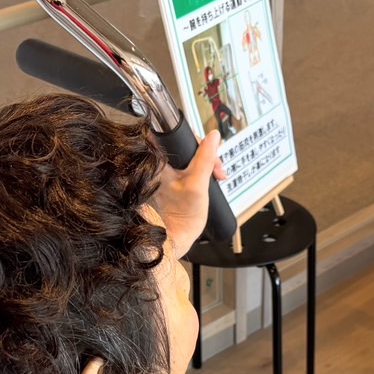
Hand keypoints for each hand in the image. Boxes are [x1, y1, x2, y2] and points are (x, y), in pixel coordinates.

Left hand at [154, 131, 225, 257]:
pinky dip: (197, 172)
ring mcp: (162, 174)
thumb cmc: (180, 218)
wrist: (174, 240)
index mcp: (157, 161)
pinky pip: (184, 169)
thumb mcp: (198, 184)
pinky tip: (208, 180)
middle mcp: (156, 165)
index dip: (194, 138)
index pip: (173, 133)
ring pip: (186, 157)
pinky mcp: (167, 183)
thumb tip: (213, 137)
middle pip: (183, 145)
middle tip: (217, 168)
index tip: (209, 149)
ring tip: (216, 176)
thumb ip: (205, 158)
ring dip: (204, 163)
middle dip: (205, 153)